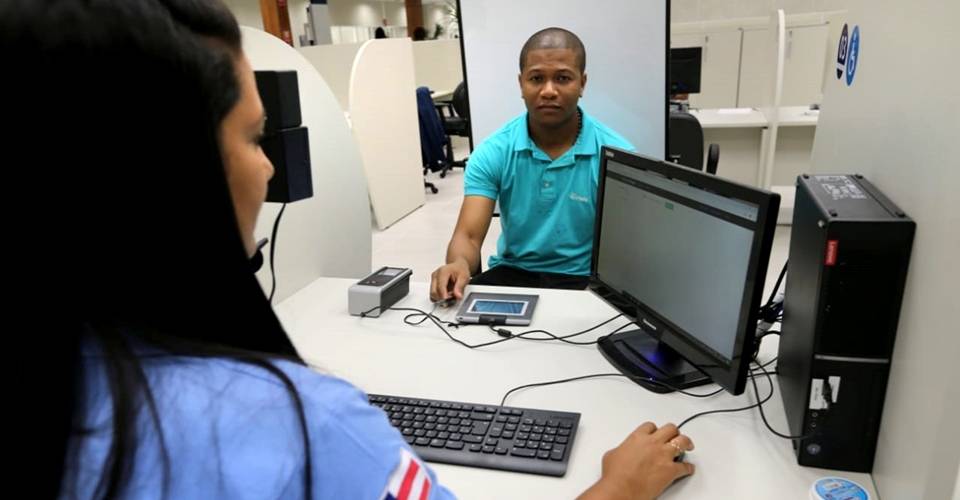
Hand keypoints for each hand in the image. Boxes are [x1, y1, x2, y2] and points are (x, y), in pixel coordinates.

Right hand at [429, 260, 470, 301]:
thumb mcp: (464, 277)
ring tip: (450, 296)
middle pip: (434, 292)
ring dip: (440, 298)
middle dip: (442, 298)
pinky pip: (433, 295)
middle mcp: (435, 275)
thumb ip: (460, 287)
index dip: (444, 295)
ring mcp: (433, 280)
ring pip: (432, 294)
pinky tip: (445, 295)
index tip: (448, 300)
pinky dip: (439, 298)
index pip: (440, 286)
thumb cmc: (460, 270)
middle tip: (452, 298)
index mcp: (442, 272)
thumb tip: (458, 296)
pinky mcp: (432, 284)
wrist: (457, 266)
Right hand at [579, 422, 694, 499]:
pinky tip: (688, 469)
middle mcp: (653, 443)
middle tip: (675, 435)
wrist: (621, 489)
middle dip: (674, 432)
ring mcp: (663, 456)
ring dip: (686, 443)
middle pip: (670, 429)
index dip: (654, 429)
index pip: (650, 426)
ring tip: (688, 445)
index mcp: (638, 438)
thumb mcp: (611, 455)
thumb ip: (621, 449)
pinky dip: (688, 468)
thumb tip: (622, 452)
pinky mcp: (670, 470)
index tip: (656, 432)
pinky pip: (685, 467)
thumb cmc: (615, 475)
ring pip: (682, 442)